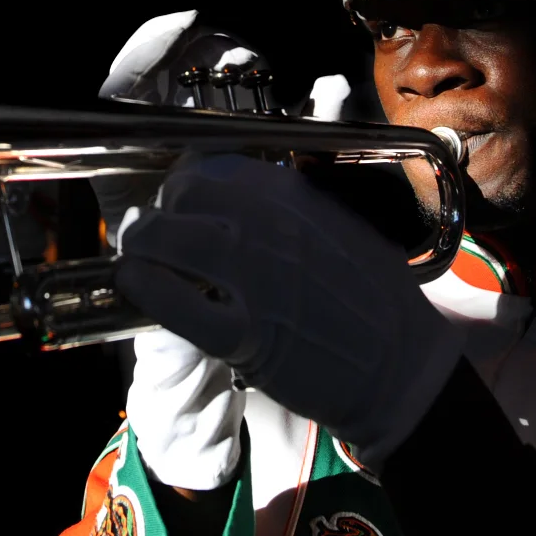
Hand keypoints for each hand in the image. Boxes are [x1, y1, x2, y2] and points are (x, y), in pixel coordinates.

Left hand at [115, 154, 465, 467]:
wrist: (402, 367)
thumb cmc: (377, 300)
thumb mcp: (344, 225)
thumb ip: (293, 204)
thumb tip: (240, 191)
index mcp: (298, 197)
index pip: (216, 167)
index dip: (187, 181)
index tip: (181, 200)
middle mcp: (273, 228)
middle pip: (183, 197)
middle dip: (160, 211)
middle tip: (155, 231)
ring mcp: (256, 280)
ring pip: (168, 240)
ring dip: (141, 244)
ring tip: (137, 255)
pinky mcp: (244, 336)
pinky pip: (172, 302)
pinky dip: (142, 286)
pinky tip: (134, 283)